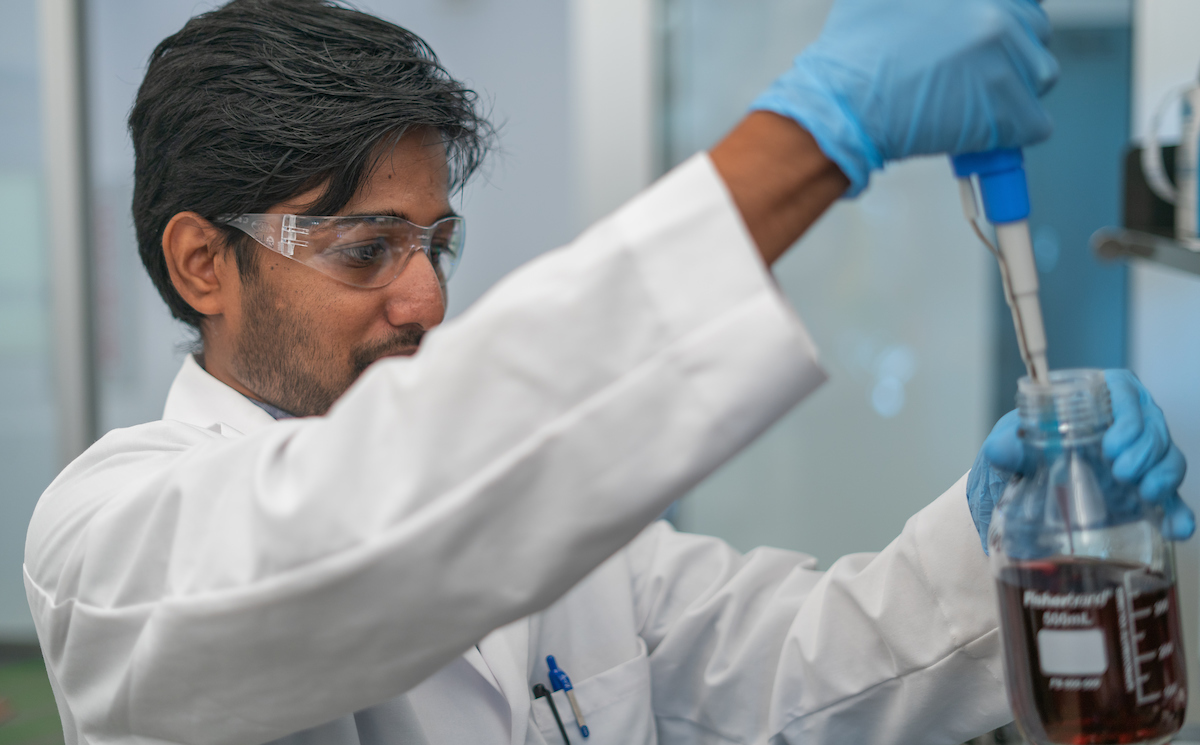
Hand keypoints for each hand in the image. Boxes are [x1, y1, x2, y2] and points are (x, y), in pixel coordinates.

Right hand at [751, 0, 1057, 195]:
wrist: (841, 106)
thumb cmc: (852, 55)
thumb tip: (942, 6)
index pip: (1024, 0)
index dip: (1005, 17)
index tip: (986, 39)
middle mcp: (997, 15)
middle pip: (1035, 31)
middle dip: (1010, 52)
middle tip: (969, 74)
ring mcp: (1006, 62)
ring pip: (1041, 76)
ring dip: (1013, 91)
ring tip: (972, 102)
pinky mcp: (1007, 110)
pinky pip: (1036, 124)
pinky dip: (1011, 132)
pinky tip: (978, 131)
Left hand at [967, 370, 1193, 551]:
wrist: (1025, 475)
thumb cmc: (1024, 442)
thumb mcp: (1009, 441)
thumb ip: (1006, 444)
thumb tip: (1005, 449)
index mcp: (1098, 396)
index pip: (1124, 392)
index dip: (1128, 417)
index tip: (1111, 444)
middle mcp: (1128, 421)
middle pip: (1153, 427)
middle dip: (1144, 451)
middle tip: (1121, 473)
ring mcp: (1141, 455)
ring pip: (1168, 458)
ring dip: (1163, 476)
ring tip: (1145, 494)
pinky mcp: (1145, 487)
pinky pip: (1172, 499)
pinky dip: (1178, 514)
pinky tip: (1176, 529)